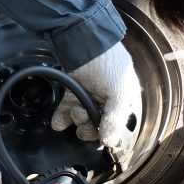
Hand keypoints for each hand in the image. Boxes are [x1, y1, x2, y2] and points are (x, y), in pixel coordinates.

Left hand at [50, 42, 141, 156]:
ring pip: (80, 120)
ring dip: (75, 120)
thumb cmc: (108, 61)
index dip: (106, 133)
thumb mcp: (119, 92)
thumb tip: (109, 142)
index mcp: (124, 101)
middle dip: (87, 125)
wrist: (83, 40)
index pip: (116, 127)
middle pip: (96, 126)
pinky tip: (59, 120)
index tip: (98, 133)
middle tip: (82, 114)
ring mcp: (89, 96)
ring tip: (73, 109)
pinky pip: (67, 111)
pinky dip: (61, 118)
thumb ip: (114, 119)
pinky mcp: (73, 91)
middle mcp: (107, 101)